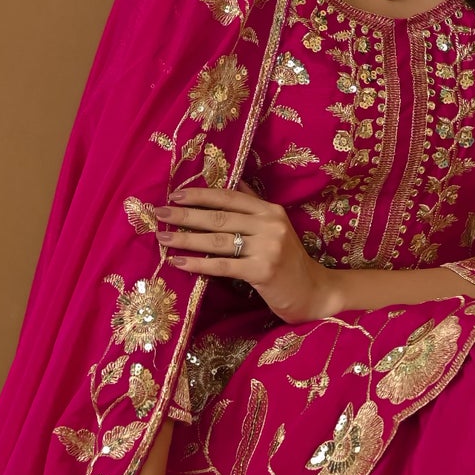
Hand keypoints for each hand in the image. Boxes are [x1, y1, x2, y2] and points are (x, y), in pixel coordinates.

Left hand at [156, 183, 335, 324]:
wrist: (315, 292)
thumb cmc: (289, 262)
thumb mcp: (276, 228)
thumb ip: (255, 206)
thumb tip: (234, 182)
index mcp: (271, 210)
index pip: (229, 197)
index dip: (201, 194)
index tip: (175, 194)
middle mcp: (270, 224)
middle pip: (219, 216)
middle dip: (186, 215)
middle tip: (160, 213)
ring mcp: (268, 247)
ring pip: (217, 240)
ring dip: (186, 238)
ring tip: (163, 237)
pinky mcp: (263, 271)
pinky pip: (222, 265)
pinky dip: (197, 263)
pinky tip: (178, 262)